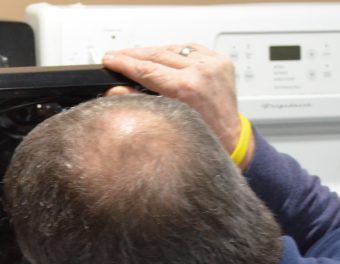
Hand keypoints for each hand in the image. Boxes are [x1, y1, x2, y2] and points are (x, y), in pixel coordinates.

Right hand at [102, 45, 246, 161]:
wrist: (230, 138)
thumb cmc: (202, 136)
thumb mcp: (165, 122)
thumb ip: (138, 102)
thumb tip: (114, 90)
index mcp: (187, 88)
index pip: (146, 69)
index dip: (124, 63)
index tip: (109, 59)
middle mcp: (202, 71)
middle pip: (157, 55)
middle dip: (132, 54)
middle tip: (115, 55)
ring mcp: (213, 63)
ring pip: (172, 49)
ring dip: (150, 51)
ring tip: (132, 54)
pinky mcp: (220, 60)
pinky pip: (189, 48)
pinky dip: (172, 51)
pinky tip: (159, 54)